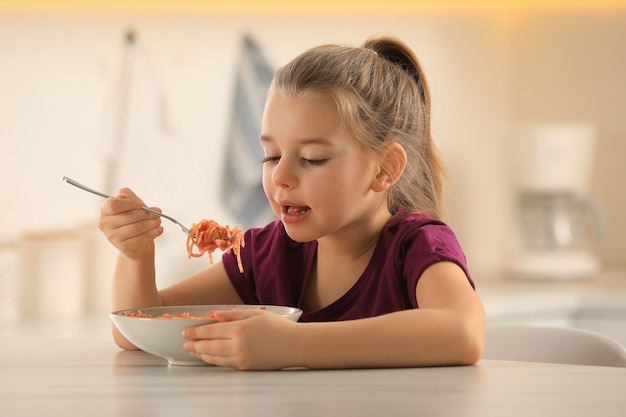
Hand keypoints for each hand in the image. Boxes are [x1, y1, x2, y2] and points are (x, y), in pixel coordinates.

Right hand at [98, 188, 163, 258]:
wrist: (136, 242)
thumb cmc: (133, 219)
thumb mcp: (130, 204)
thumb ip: (127, 195)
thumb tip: (127, 196)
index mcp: (105, 210)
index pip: (113, 205)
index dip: (129, 203)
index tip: (141, 204)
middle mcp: (105, 224)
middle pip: (130, 216)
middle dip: (147, 213)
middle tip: (157, 213)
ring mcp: (113, 237)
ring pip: (138, 227)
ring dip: (153, 223)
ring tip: (158, 220)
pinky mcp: (124, 248)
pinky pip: (143, 238)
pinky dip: (155, 232)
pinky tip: (159, 229)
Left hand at [182, 309, 298, 369]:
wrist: (294, 345)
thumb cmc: (278, 327)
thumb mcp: (256, 314)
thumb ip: (233, 314)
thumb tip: (215, 314)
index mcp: (240, 329)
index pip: (210, 331)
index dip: (195, 331)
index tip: (185, 331)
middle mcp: (238, 345)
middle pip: (208, 345)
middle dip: (193, 343)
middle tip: (184, 341)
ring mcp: (241, 358)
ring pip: (213, 357)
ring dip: (200, 353)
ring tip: (191, 350)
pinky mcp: (245, 367)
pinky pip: (223, 364)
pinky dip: (212, 360)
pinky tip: (207, 357)